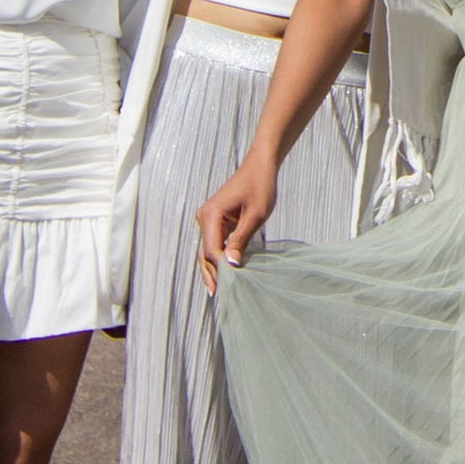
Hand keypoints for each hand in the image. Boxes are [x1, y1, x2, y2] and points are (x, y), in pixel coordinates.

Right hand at [198, 158, 277, 289]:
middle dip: (211, 274)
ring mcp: (208, 219)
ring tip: (219, 290)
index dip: (219, 269)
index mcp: (211, 215)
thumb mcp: (255, 216)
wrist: (260, 167)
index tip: (229, 286)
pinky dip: (219, 257)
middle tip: (217, 296)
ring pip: (208, 249)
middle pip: (205, 252)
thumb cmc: (260, 187)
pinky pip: (215, 243)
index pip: (211, 250)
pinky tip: (225, 273)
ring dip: (214, 268)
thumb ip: (241, 240)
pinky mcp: (215, 220)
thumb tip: (231, 264)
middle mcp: (204, 217)